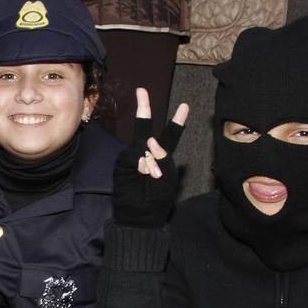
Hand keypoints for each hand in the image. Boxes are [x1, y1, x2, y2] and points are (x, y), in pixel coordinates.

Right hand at [112, 88, 188, 228]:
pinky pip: (135, 156)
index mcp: (162, 156)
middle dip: (144, 108)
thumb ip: (162, 157)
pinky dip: (141, 164)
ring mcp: (133, 158)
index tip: (184, 106)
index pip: (171, 136)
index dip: (177, 121)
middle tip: (141, 90)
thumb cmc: (157, 199)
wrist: (139, 216)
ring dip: (151, 159)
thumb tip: (149, 142)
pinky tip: (143, 174)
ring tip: (153, 175)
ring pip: (144, 145)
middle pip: (146, 127)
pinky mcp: (123, 164)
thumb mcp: (168, 177)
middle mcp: (147, 153)